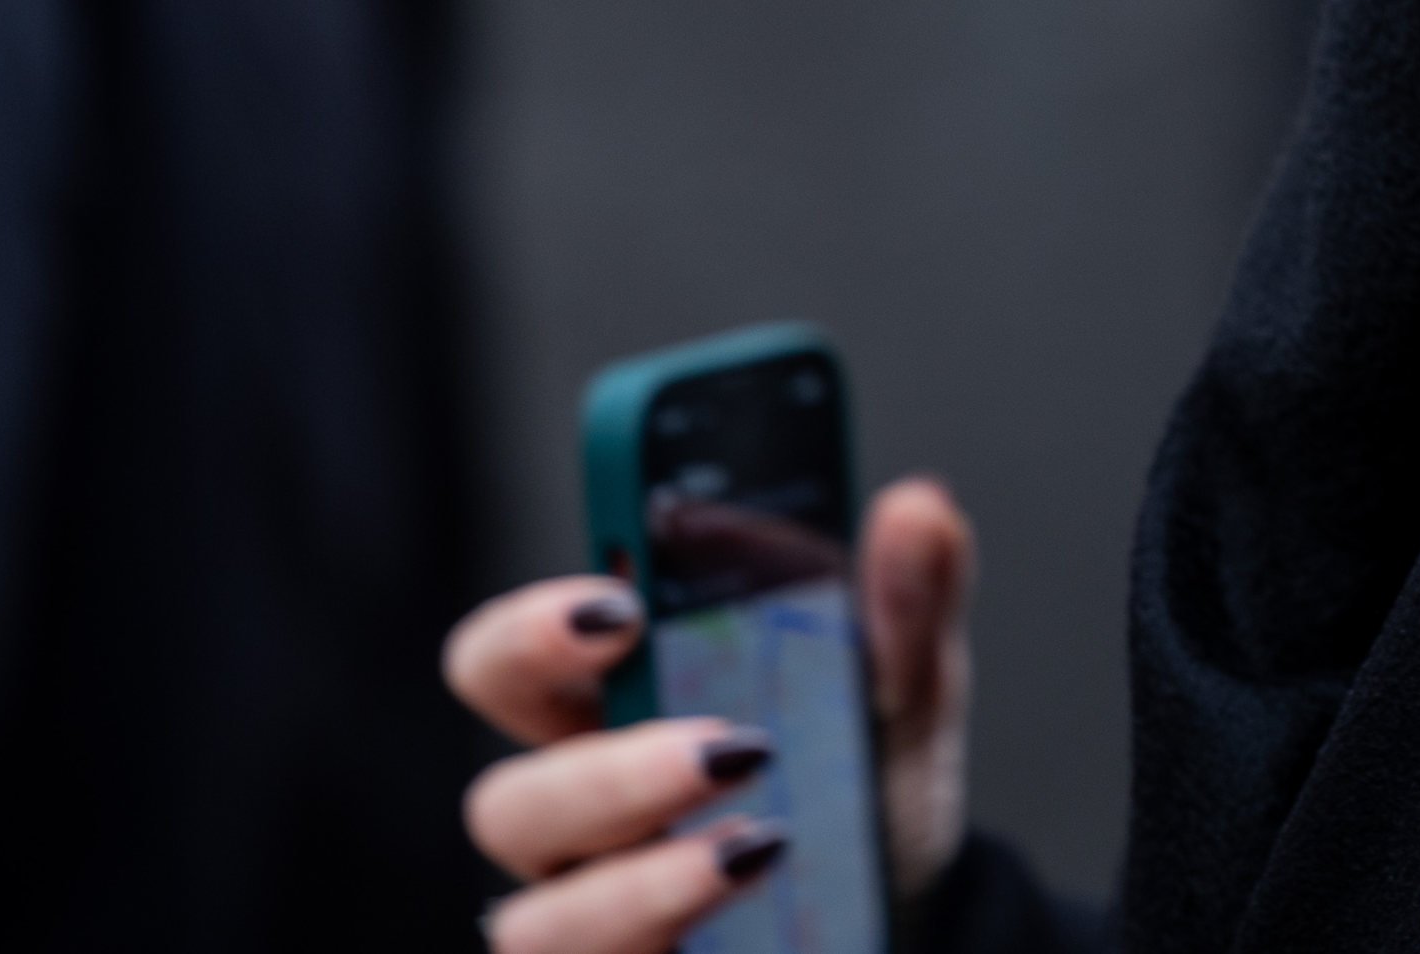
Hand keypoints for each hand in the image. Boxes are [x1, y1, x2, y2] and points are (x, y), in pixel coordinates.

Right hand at [444, 477, 979, 953]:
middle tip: (726, 745)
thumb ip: (907, 599)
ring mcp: (596, 916)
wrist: (909, 902)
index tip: (622, 609)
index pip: (509, 660)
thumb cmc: (862, 782)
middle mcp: (581, 820)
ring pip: (535, 923)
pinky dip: (670, 936)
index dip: (533, 631)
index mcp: (613, 711)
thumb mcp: (901, 687)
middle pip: (501, 801)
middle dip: (606, 775)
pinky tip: (755, 901)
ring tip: (760, 844)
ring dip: (643, 885)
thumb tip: (918, 509)